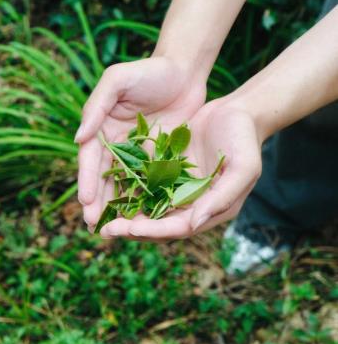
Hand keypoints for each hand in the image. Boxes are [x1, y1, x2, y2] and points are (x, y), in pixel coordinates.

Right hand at [75, 56, 206, 227]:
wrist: (184, 70)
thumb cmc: (148, 71)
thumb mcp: (117, 80)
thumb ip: (96, 106)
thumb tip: (78, 138)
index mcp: (100, 128)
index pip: (90, 159)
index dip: (87, 181)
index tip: (85, 202)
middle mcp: (114, 144)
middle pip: (103, 178)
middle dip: (97, 202)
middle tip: (94, 226)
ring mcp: (136, 153)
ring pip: (124, 185)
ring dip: (117, 207)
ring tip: (113, 230)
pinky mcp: (158, 158)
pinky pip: (148, 182)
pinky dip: (143, 199)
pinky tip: (142, 219)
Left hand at [98, 97, 263, 240]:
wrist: (238, 112)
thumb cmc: (245, 140)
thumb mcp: (243, 168)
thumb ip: (221, 197)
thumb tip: (193, 224)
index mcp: (210, 210)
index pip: (178, 228)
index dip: (154, 230)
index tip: (130, 229)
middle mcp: (191, 204)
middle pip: (158, 223)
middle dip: (131, 229)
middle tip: (104, 230)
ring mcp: (176, 189)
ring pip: (146, 208)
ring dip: (124, 215)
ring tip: (98, 219)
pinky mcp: (166, 172)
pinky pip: (143, 185)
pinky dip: (127, 191)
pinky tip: (106, 191)